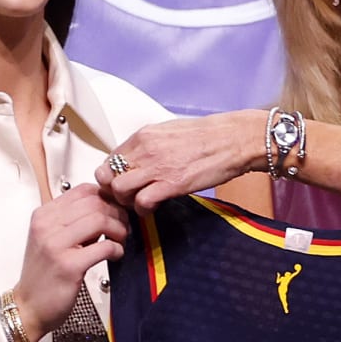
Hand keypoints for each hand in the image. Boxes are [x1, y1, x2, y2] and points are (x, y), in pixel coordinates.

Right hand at [12, 184, 127, 339]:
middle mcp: (46, 226)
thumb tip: (108, 208)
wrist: (29, 306)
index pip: (83, 190)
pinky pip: (104, 246)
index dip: (107, 197)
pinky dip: (117, 249)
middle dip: (117, 213)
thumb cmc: (44, 274)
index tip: (116, 210)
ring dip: (119, 229)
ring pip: (100, 220)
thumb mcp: (52, 239)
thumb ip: (74, 222)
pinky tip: (116, 254)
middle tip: (123, 227)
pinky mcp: (69, 265)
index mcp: (43, 215)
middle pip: (94, 202)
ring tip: (120, 240)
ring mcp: (56, 245)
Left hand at [95, 111, 265, 211]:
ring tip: (140, 203)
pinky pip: (142, 202)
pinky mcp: (172, 183)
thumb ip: (148, 146)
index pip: (109, 159)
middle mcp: (145, 149)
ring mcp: (157, 166)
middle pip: (107, 176)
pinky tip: (153, 207)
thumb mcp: (169, 132)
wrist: (233, 139)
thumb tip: (136, 160)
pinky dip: (143, 210)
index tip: (121, 185)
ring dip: (126, 202)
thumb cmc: (207, 136)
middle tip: (127, 198)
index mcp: (143, 136)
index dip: (111, 177)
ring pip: (119, 190)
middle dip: (113, 192)